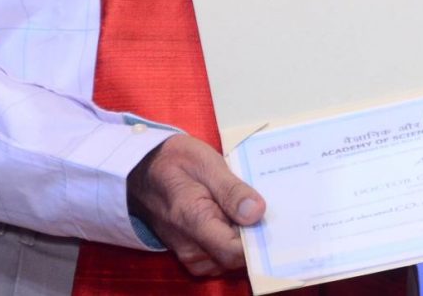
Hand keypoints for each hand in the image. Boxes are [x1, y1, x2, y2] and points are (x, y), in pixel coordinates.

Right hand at [125, 132, 264, 277]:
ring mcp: (191, 254)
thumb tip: (257, 212)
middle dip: (258, 239)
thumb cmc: (176, 162)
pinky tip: (241, 219)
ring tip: (255, 210)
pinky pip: (222, 257)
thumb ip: (231, 190)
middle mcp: (191, 246)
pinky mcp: (193, 254)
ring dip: (247, 240)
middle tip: (275, 212)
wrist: (143, 171)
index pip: (235, 251)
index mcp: (194, 220)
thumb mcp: (206, 163)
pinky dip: (235, 242)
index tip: (280, 224)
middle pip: (237, 259)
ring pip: (232, 260)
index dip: (261, 241)